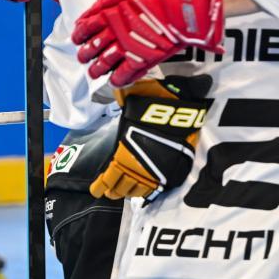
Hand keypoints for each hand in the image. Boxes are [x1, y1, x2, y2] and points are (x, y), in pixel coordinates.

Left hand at [72, 0, 228, 86]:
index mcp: (109, 8)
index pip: (85, 25)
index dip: (80, 32)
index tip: (79, 35)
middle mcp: (114, 28)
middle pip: (91, 47)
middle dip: (85, 52)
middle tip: (85, 55)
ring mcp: (128, 44)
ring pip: (103, 63)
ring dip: (97, 68)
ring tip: (96, 71)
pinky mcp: (144, 57)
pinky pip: (124, 74)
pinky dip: (118, 80)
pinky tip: (115, 81)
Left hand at [89, 75, 211, 200]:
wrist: (182, 110)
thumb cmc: (154, 103)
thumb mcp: (131, 98)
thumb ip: (121, 96)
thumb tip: (113, 86)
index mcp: (123, 153)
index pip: (108, 178)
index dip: (100, 186)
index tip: (97, 189)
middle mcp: (137, 167)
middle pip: (122, 187)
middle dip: (115, 191)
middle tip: (111, 192)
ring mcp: (155, 171)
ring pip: (139, 190)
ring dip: (131, 192)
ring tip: (127, 193)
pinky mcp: (172, 172)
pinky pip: (158, 187)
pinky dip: (151, 191)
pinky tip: (147, 192)